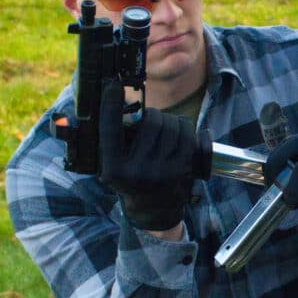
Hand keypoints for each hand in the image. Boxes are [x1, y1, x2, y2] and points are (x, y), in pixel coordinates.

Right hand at [98, 82, 200, 231]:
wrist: (153, 211)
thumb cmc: (129, 180)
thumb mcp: (112, 165)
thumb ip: (113, 140)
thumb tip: (118, 105)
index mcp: (114, 168)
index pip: (110, 130)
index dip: (110, 105)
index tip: (112, 87)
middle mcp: (139, 171)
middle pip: (151, 123)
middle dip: (152, 114)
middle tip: (150, 118)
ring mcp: (164, 171)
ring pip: (172, 126)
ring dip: (169, 119)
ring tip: (163, 125)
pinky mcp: (183, 169)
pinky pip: (187, 135)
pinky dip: (183, 128)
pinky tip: (177, 132)